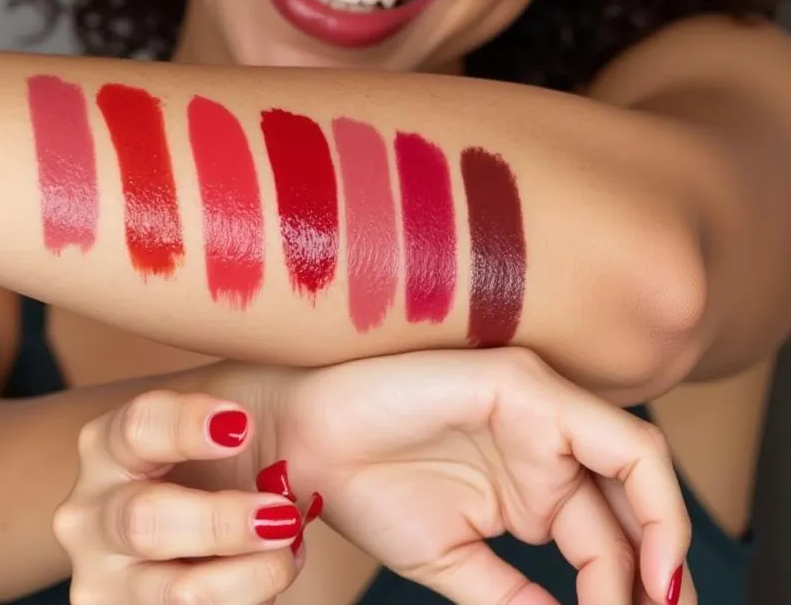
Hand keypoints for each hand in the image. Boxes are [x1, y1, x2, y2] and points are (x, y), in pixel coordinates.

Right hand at [53, 389, 306, 604]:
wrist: (268, 512)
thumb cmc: (259, 440)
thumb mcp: (256, 392)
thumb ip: (269, 372)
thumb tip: (327, 311)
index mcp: (116, 439)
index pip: (137, 428)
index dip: (185, 426)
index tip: (242, 425)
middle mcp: (95, 510)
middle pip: (143, 521)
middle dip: (219, 522)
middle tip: (283, 513)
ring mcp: (112, 579)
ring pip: (171, 593)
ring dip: (240, 580)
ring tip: (289, 554)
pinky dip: (241, 601)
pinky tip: (269, 576)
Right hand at [265, 347, 692, 604]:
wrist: (303, 445)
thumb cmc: (365, 490)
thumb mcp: (454, 561)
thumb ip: (514, 595)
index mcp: (533, 484)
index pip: (609, 543)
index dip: (632, 596)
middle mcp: (546, 445)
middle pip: (634, 507)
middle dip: (660, 576)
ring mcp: (539, 410)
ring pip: (641, 467)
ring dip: (666, 541)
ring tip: (663, 600)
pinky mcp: (527, 386)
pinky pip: (621, 443)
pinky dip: (655, 501)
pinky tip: (651, 561)